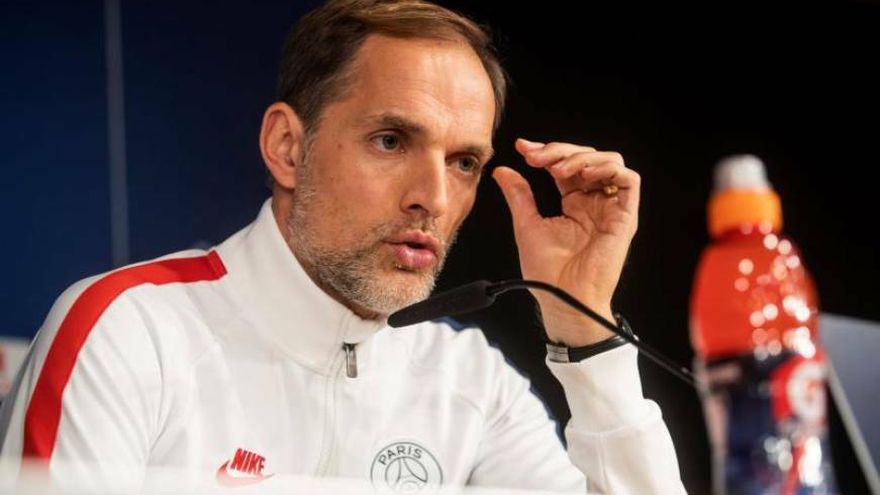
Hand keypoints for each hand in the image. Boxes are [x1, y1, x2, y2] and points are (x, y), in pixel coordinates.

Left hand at [492, 138, 639, 346]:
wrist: (562, 299)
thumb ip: (519, 195)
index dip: (547, 152)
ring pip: (610, 162)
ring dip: (583, 157)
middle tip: (536, 158)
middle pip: (587, 158)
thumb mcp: (526, 225)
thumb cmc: (547, 273)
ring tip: (558, 169)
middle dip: (560, 151)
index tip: (522, 148)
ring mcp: (611, 209)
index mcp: (574, 203)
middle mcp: (594, 202)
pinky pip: (630, 180)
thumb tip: (503, 170)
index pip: (565, 166)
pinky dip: (608, 168)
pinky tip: (583, 174)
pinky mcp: (625, 217)